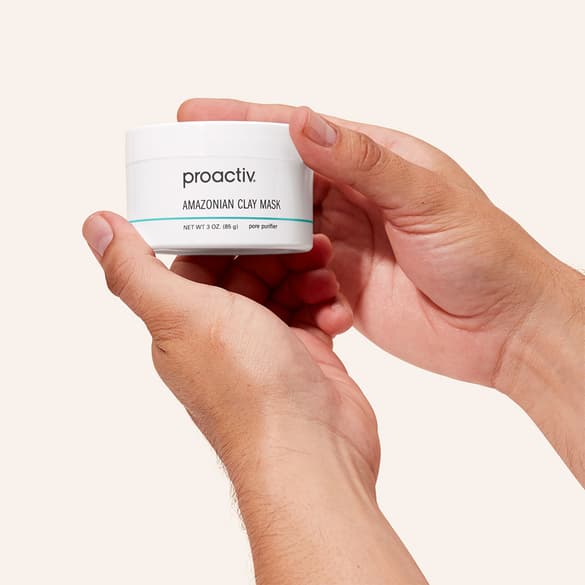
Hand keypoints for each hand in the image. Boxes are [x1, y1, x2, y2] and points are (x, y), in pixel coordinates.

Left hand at [82, 211, 426, 583]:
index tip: (254, 209)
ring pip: (286, 289)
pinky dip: (327, 306)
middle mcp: (224, 334)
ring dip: (308, 276)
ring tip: (324, 277)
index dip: (227, 234)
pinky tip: (336, 313)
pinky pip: (314, 313)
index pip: (201, 261)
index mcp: (187, 323)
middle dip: (279, 251)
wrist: (313, 452)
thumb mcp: (184, 316)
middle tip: (307, 239)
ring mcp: (268, 346)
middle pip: (250, 271)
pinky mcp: (305, 356)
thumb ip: (136, 270)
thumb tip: (94, 225)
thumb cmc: (249, 391)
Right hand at [178, 98, 583, 484]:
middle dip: (235, 179)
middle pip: (280, 179)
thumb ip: (366, 162)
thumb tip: (304, 123)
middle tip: (184, 181)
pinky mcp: (342, 283)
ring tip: (212, 237)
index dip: (247, 122)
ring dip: (252, 234)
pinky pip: (294, 274)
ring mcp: (345, 242)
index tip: (196, 118)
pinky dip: (277, 278)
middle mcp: (354, 198)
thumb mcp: (428, 199)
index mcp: (375, 161)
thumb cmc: (484, 253)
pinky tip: (264, 283)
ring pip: (281, 229)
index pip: (301, 131)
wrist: (504, 326)